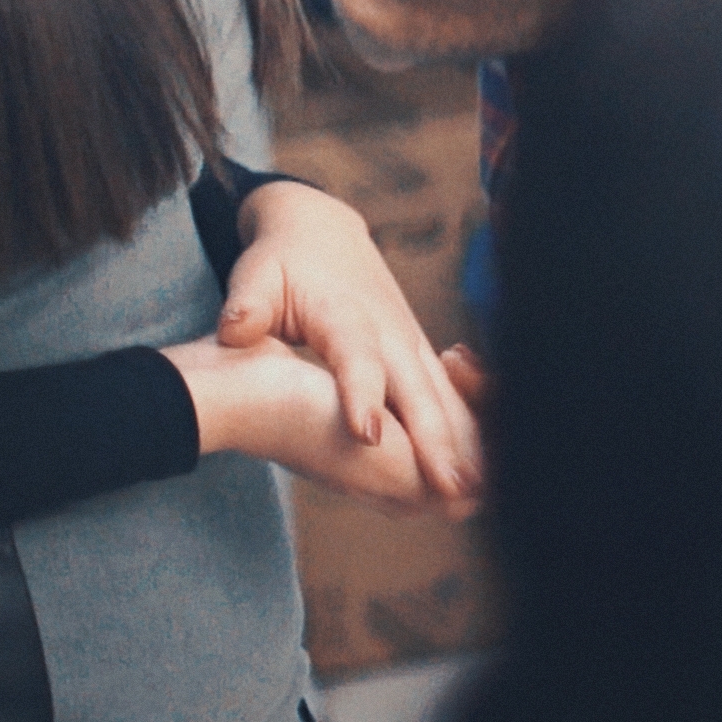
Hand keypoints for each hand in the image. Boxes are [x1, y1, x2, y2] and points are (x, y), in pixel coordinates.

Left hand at [217, 182, 480, 507]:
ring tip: (479, 491)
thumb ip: (246, 304)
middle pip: (416, 389)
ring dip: (464, 443)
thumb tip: (236, 330)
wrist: (323, 230)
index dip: (362, 395)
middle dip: (435, 439)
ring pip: (441, 397)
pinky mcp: (419, 355)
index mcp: (345, 315)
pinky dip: (471, 430)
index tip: (368, 436)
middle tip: (451, 487)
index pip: (356, 359)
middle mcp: (389, 332)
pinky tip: (485, 471)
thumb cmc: (282, 262)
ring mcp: (411, 344)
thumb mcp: (256, 275)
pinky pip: (449, 397)